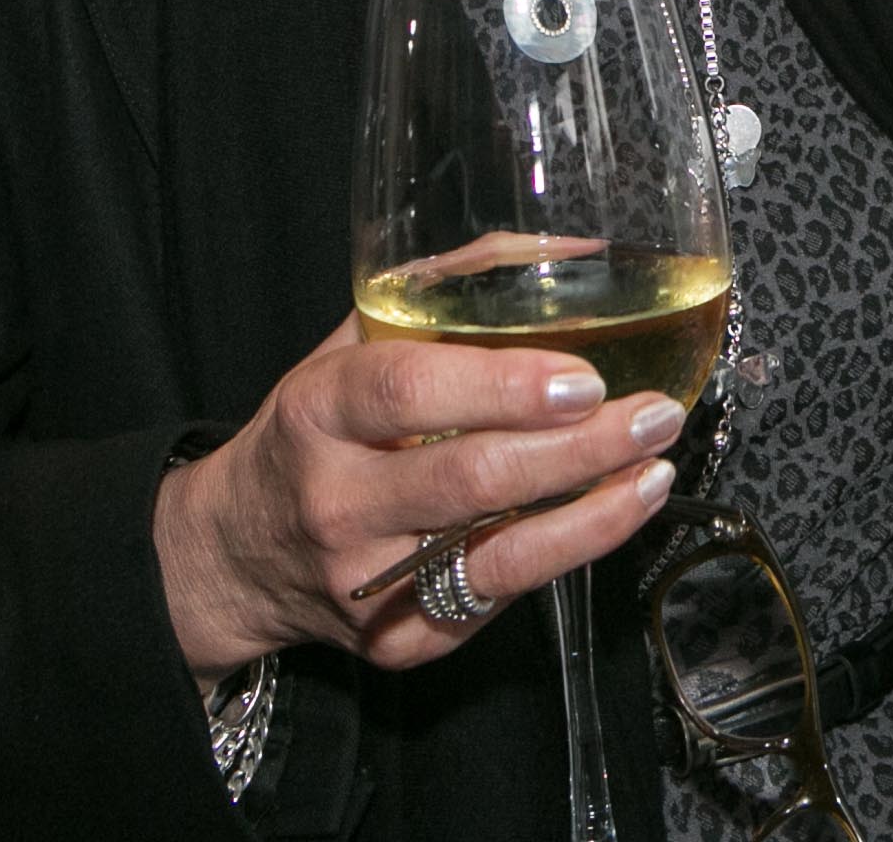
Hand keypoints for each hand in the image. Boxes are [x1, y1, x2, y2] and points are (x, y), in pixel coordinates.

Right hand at [151, 315, 686, 680]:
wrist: (237, 550)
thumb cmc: (318, 427)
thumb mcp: (353, 343)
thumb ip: (449, 290)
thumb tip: (569, 250)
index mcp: (318, 410)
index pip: (407, 391)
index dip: (502, 385)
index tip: (581, 378)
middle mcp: (336, 499)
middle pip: (470, 479)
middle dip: (579, 449)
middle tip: (652, 415)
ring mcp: (365, 580)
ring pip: (497, 559)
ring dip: (595, 515)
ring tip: (655, 471)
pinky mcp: (396, 642)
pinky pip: (496, 603)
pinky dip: (564, 558)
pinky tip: (609, 518)